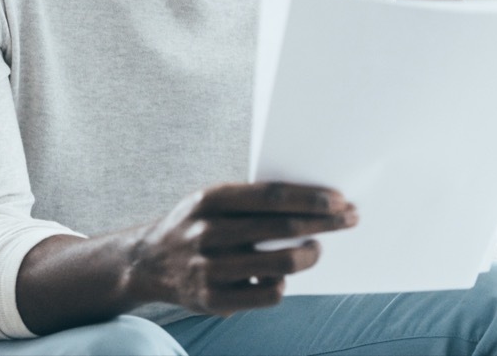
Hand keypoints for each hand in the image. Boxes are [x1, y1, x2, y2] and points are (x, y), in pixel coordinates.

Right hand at [127, 182, 356, 314]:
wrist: (147, 262)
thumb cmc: (195, 225)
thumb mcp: (211, 200)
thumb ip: (250, 201)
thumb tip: (309, 202)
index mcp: (210, 199)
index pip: (271, 196)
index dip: (309, 198)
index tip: (339, 199)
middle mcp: (207, 232)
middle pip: (281, 227)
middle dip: (324, 222)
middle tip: (349, 219)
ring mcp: (209, 268)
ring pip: (280, 264)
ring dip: (309, 255)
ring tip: (316, 249)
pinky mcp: (212, 300)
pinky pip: (267, 294)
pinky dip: (282, 284)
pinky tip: (281, 276)